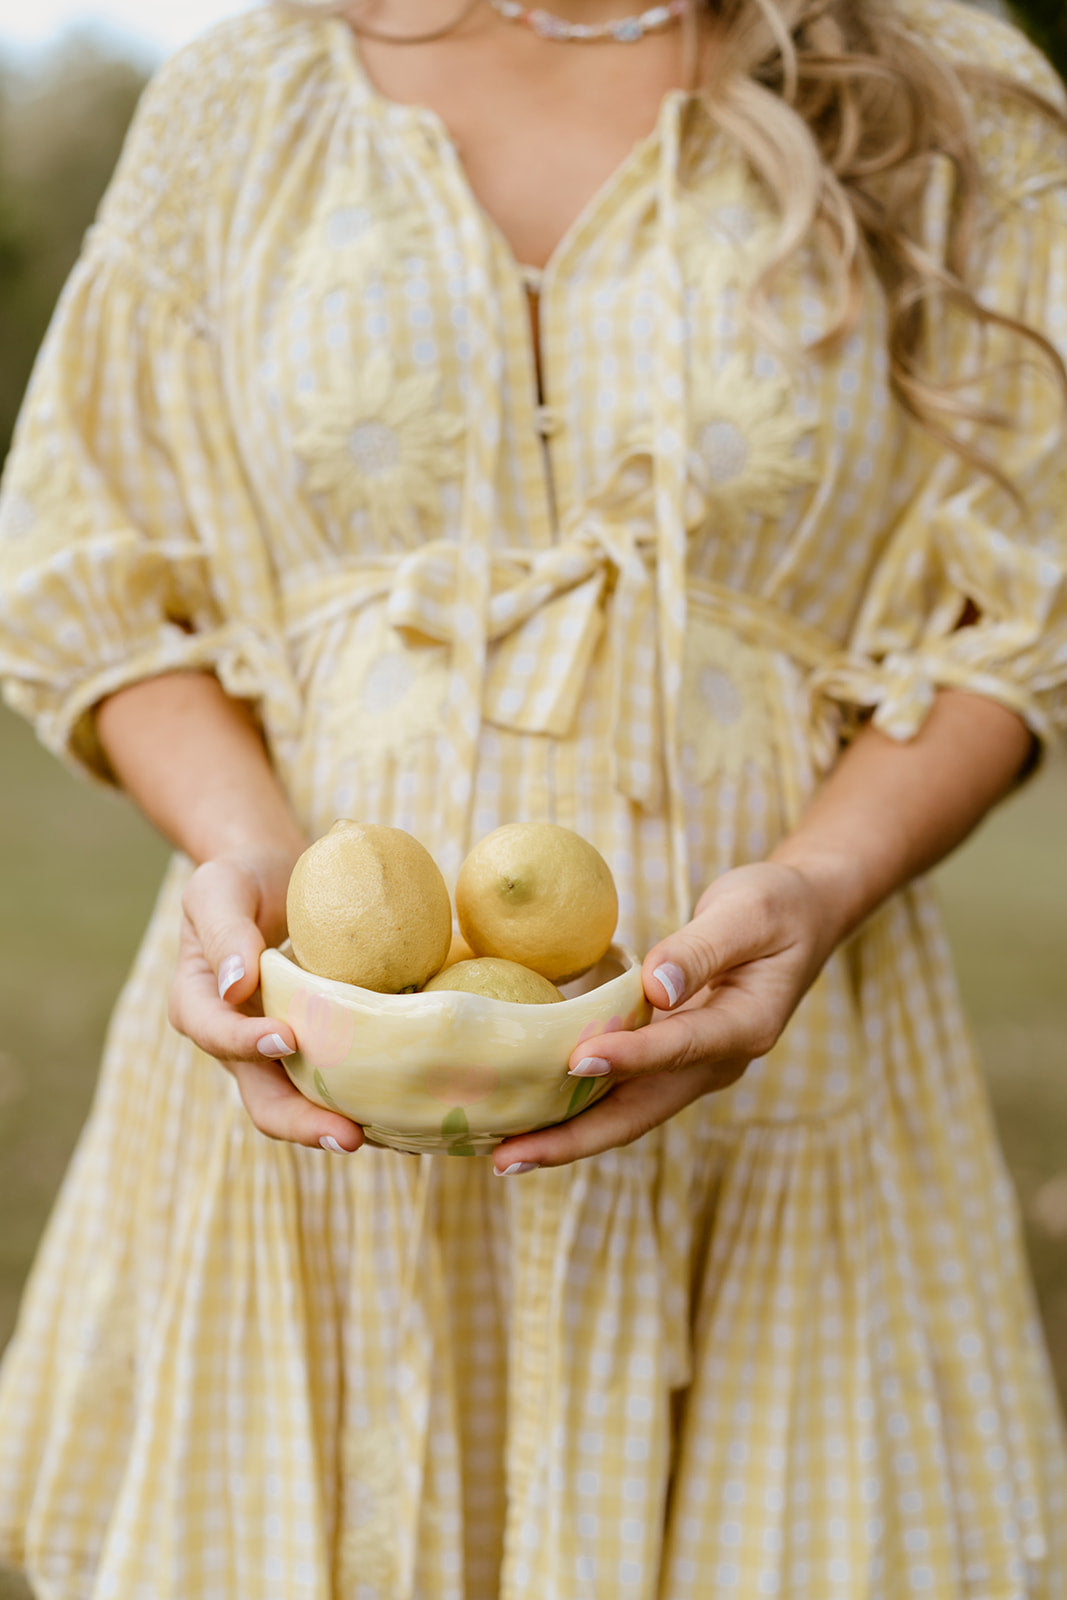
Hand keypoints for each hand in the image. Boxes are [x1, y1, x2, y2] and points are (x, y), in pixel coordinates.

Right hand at [168, 846, 364, 1152]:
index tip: (286, 1039)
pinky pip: (342, 1084)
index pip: (217, 1034)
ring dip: (342, 1125)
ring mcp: (281, 1054)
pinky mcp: (322, 1050)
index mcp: (199, 1004)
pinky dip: (371, 1101)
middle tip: (348, 1137)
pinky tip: (411, 1113)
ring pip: (307, 1105)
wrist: (278, 877)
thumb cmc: (243, 878)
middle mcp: (238, 1043)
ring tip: (389, 1137)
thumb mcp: (219, 888)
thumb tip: (234, 986)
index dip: (246, 1044)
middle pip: (264, 1099)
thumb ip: (223, 930)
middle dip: (304, 1124)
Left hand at [491, 860, 838, 1172]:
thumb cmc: (776, 907)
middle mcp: (717, 1062)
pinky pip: (621, 1091)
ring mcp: (693, 1066)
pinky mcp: (671, 1058)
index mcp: (745, 1028)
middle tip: (508, 1158)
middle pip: (641, 1112)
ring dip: (566, 1134)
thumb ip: (700, 950)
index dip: (629, 1057)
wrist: (803, 918)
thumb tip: (654, 988)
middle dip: (575, 1139)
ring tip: (503, 1152)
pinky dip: (576, 1105)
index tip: (577, 1061)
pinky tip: (530, 1112)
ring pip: (625, 1112)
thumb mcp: (748, 913)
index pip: (679, 1048)